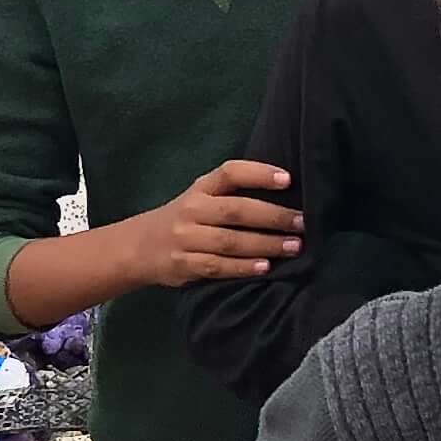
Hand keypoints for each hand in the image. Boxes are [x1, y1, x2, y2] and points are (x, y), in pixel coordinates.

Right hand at [130, 160, 303, 287]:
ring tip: (294, 247)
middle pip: (236, 210)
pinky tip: (265, 268)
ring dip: (265, 244)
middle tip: (302, 222)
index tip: (288, 179)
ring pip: (230, 241)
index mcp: (201, 188)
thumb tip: (287, 197)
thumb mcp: (201, 198)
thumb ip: (232, 195)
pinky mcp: (183, 264)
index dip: (258, 173)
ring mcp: (185, 238)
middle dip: (273, 216)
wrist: (138, 247)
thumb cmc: (185, 220)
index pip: (230, 172)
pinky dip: (243, 268)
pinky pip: (217, 266)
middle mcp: (192, 209)